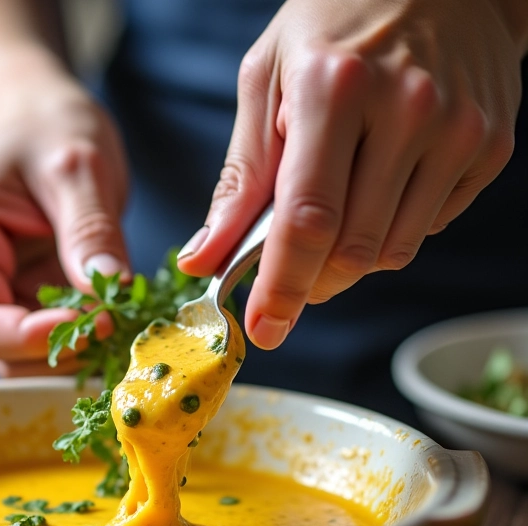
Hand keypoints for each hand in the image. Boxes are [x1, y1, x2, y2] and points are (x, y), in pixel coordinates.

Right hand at [0, 68, 128, 375]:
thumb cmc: (48, 127)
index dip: (38, 340)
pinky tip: (116, 316)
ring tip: (122, 317)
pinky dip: (84, 340)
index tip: (101, 321)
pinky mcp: (23, 298)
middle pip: (4, 352)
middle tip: (121, 321)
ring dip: (77, 352)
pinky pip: (50, 339)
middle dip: (64, 350)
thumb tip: (110, 291)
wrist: (39, 119)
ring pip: (27, 357)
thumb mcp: (77, 166)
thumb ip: (90, 229)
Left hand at [178, 0, 522, 349]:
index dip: (281, 287)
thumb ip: (239, 178)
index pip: (306, 220)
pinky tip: (378, 186)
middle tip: (289, 274)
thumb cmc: (336, 24)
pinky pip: (425, 229)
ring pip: (390, 251)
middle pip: (351, 250)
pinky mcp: (489, 147)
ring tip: (334, 211)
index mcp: (335, 88)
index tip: (263, 330)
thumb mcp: (268, 82)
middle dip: (310, 282)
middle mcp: (407, 110)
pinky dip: (389, 230)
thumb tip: (202, 257)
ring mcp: (457, 131)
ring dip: (348, 260)